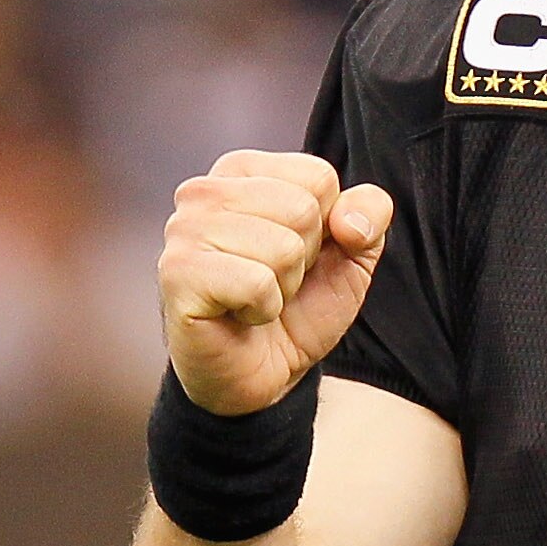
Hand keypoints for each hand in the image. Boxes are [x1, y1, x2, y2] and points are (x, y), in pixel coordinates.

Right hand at [159, 151, 394, 416]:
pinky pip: (257, 283)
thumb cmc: (299, 306)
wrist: (263, 374)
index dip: (326, 227)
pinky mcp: (177, 274)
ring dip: (283, 287)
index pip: (319, 176)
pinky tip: (239, 315)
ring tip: (255, 297)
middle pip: (303, 209)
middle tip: (274, 282)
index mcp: (242, 170)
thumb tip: (348, 221)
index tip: (297, 255)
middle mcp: (204, 191)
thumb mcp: (352, 255)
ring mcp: (184, 230)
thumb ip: (369, 215)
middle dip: (303, 259)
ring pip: (282, 247)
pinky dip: (262, 309)